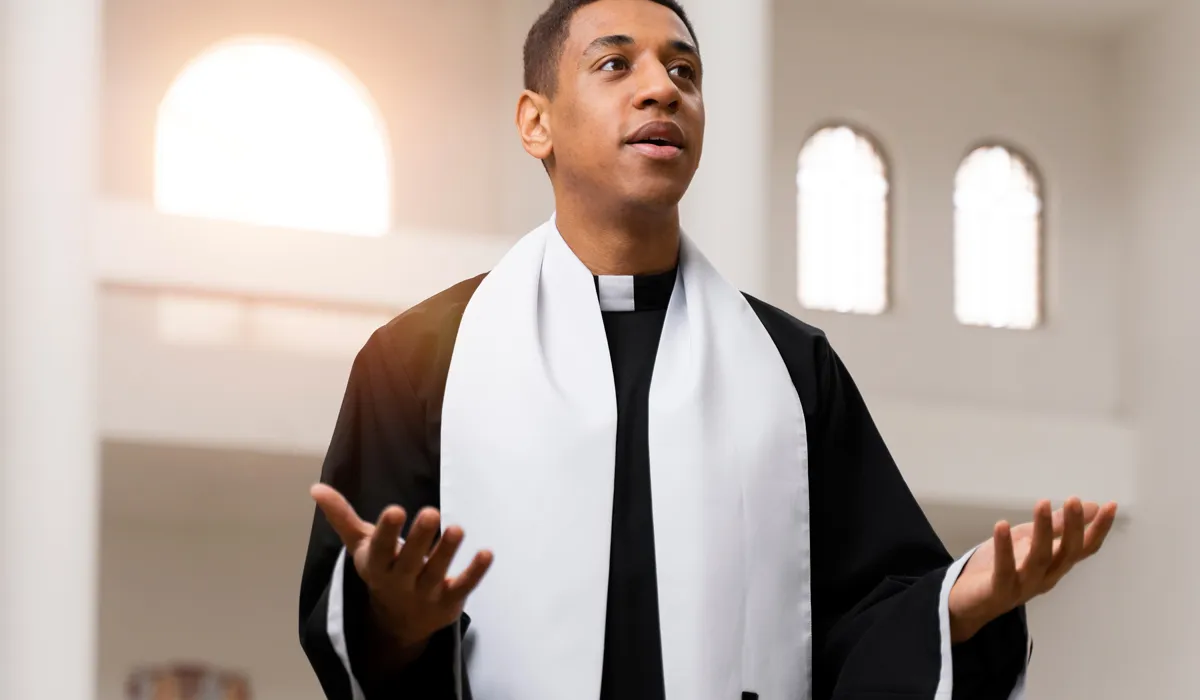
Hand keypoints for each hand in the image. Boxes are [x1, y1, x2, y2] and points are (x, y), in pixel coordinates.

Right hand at [311, 484, 493, 656]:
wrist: (399, 622)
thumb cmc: (383, 569)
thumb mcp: (362, 545)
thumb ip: (342, 516)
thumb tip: (315, 488)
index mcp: (377, 566)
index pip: (380, 549)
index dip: (387, 531)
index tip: (395, 509)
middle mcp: (400, 582)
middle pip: (410, 561)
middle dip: (420, 538)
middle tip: (431, 511)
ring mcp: (425, 593)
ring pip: (437, 572)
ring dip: (447, 552)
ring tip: (459, 528)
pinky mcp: (449, 601)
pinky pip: (464, 587)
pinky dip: (475, 572)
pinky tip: (487, 553)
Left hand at [948, 497, 1116, 642]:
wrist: (969, 603)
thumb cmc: (1001, 569)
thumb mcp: (1029, 540)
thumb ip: (1057, 526)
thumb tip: (1089, 505)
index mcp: (1056, 566)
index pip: (1084, 548)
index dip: (1099, 529)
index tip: (1111, 505)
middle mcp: (1046, 577)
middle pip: (1067, 553)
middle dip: (1073, 527)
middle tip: (1073, 500)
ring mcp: (1024, 586)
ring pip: (1040, 559)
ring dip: (1043, 531)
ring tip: (1042, 504)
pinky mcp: (999, 590)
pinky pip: (1004, 569)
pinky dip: (1004, 548)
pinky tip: (1001, 525)